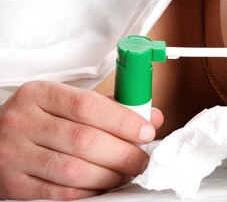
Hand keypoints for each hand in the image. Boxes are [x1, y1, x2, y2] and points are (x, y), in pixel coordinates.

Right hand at [0, 81, 163, 199]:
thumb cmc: (39, 121)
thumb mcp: (66, 104)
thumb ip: (110, 108)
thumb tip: (153, 118)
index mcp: (39, 94)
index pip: (88, 106)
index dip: (123, 121)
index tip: (146, 131)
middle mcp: (22, 122)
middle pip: (85, 140)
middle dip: (123, 153)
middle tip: (140, 159)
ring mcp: (13, 155)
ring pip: (74, 170)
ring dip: (110, 175)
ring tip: (125, 173)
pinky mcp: (13, 185)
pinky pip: (60, 194)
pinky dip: (89, 192)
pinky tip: (102, 186)